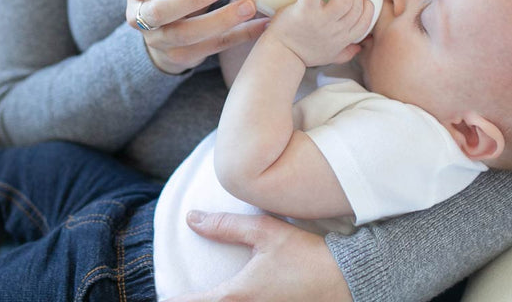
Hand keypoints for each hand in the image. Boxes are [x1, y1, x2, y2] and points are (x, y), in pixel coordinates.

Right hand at [126, 0, 268, 74]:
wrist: (162, 32)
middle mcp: (141, 17)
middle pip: (161, 12)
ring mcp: (160, 41)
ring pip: (187, 34)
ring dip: (220, 20)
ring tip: (248, 6)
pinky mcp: (182, 56)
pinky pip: (212, 47)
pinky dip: (239, 35)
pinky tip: (261, 24)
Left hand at [166, 211, 351, 301]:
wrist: (349, 279)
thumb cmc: (307, 255)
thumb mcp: (265, 232)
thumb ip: (225, 226)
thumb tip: (191, 218)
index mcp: (235, 296)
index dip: (171, 301)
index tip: (162, 297)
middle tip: (179, 296)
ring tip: (201, 295)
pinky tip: (234, 297)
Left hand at [265, 0, 372, 66]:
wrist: (280, 56)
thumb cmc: (303, 54)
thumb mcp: (330, 57)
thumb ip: (346, 52)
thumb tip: (359, 47)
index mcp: (344, 38)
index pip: (366, 18)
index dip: (364, 4)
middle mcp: (336, 29)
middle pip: (357, 4)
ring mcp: (321, 20)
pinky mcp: (304, 11)